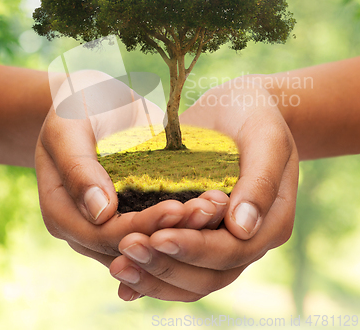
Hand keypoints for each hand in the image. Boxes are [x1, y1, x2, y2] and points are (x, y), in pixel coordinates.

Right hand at [35, 70, 228, 272]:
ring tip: (216, 207)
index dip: (141, 225)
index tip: (178, 207)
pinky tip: (211, 206)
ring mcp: (109, 224)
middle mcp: (83, 228)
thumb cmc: (76, 105)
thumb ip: (77, 167)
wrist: (92, 99)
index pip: (103, 233)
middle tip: (210, 209)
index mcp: (60, 211)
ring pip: (148, 242)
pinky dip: (184, 220)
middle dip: (172, 231)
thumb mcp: (69, 127)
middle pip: (130, 244)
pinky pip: (157, 226)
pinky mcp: (132, 212)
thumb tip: (100, 212)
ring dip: (185, 230)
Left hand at [110, 77, 298, 300]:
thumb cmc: (255, 115)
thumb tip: (241, 228)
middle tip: (126, 247)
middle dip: (166, 265)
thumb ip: (259, 180)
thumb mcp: (265, 137)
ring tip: (118, 264)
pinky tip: (125, 281)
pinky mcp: (199, 233)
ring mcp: (222, 240)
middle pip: (208, 275)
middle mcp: (247, 240)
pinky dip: (153, 278)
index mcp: (271, 222)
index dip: (194, 248)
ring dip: (154, 277)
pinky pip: (178, 265)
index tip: (157, 236)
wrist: (239, 108)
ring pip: (190, 280)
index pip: (232, 251)